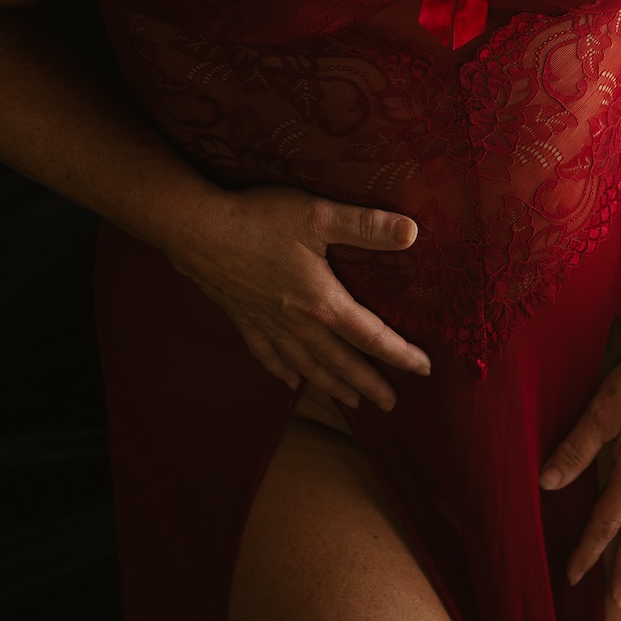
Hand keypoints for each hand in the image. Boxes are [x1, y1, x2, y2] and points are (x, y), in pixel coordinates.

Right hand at [169, 183, 430, 410]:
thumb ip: (366, 226)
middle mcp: (297, 324)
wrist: (196, 230)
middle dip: (368, 383)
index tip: (424, 369)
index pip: (371, 336)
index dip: (399, 353)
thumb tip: (413, 232)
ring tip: (350, 402)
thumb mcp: (318, 215)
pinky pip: (268, 355)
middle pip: (340, 361)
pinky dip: (282, 372)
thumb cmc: (259, 220)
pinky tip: (289, 383)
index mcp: (322, 302)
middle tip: (391, 405)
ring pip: (306, 365)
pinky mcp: (244, 318)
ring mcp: (268, 325)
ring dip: (331, 384)